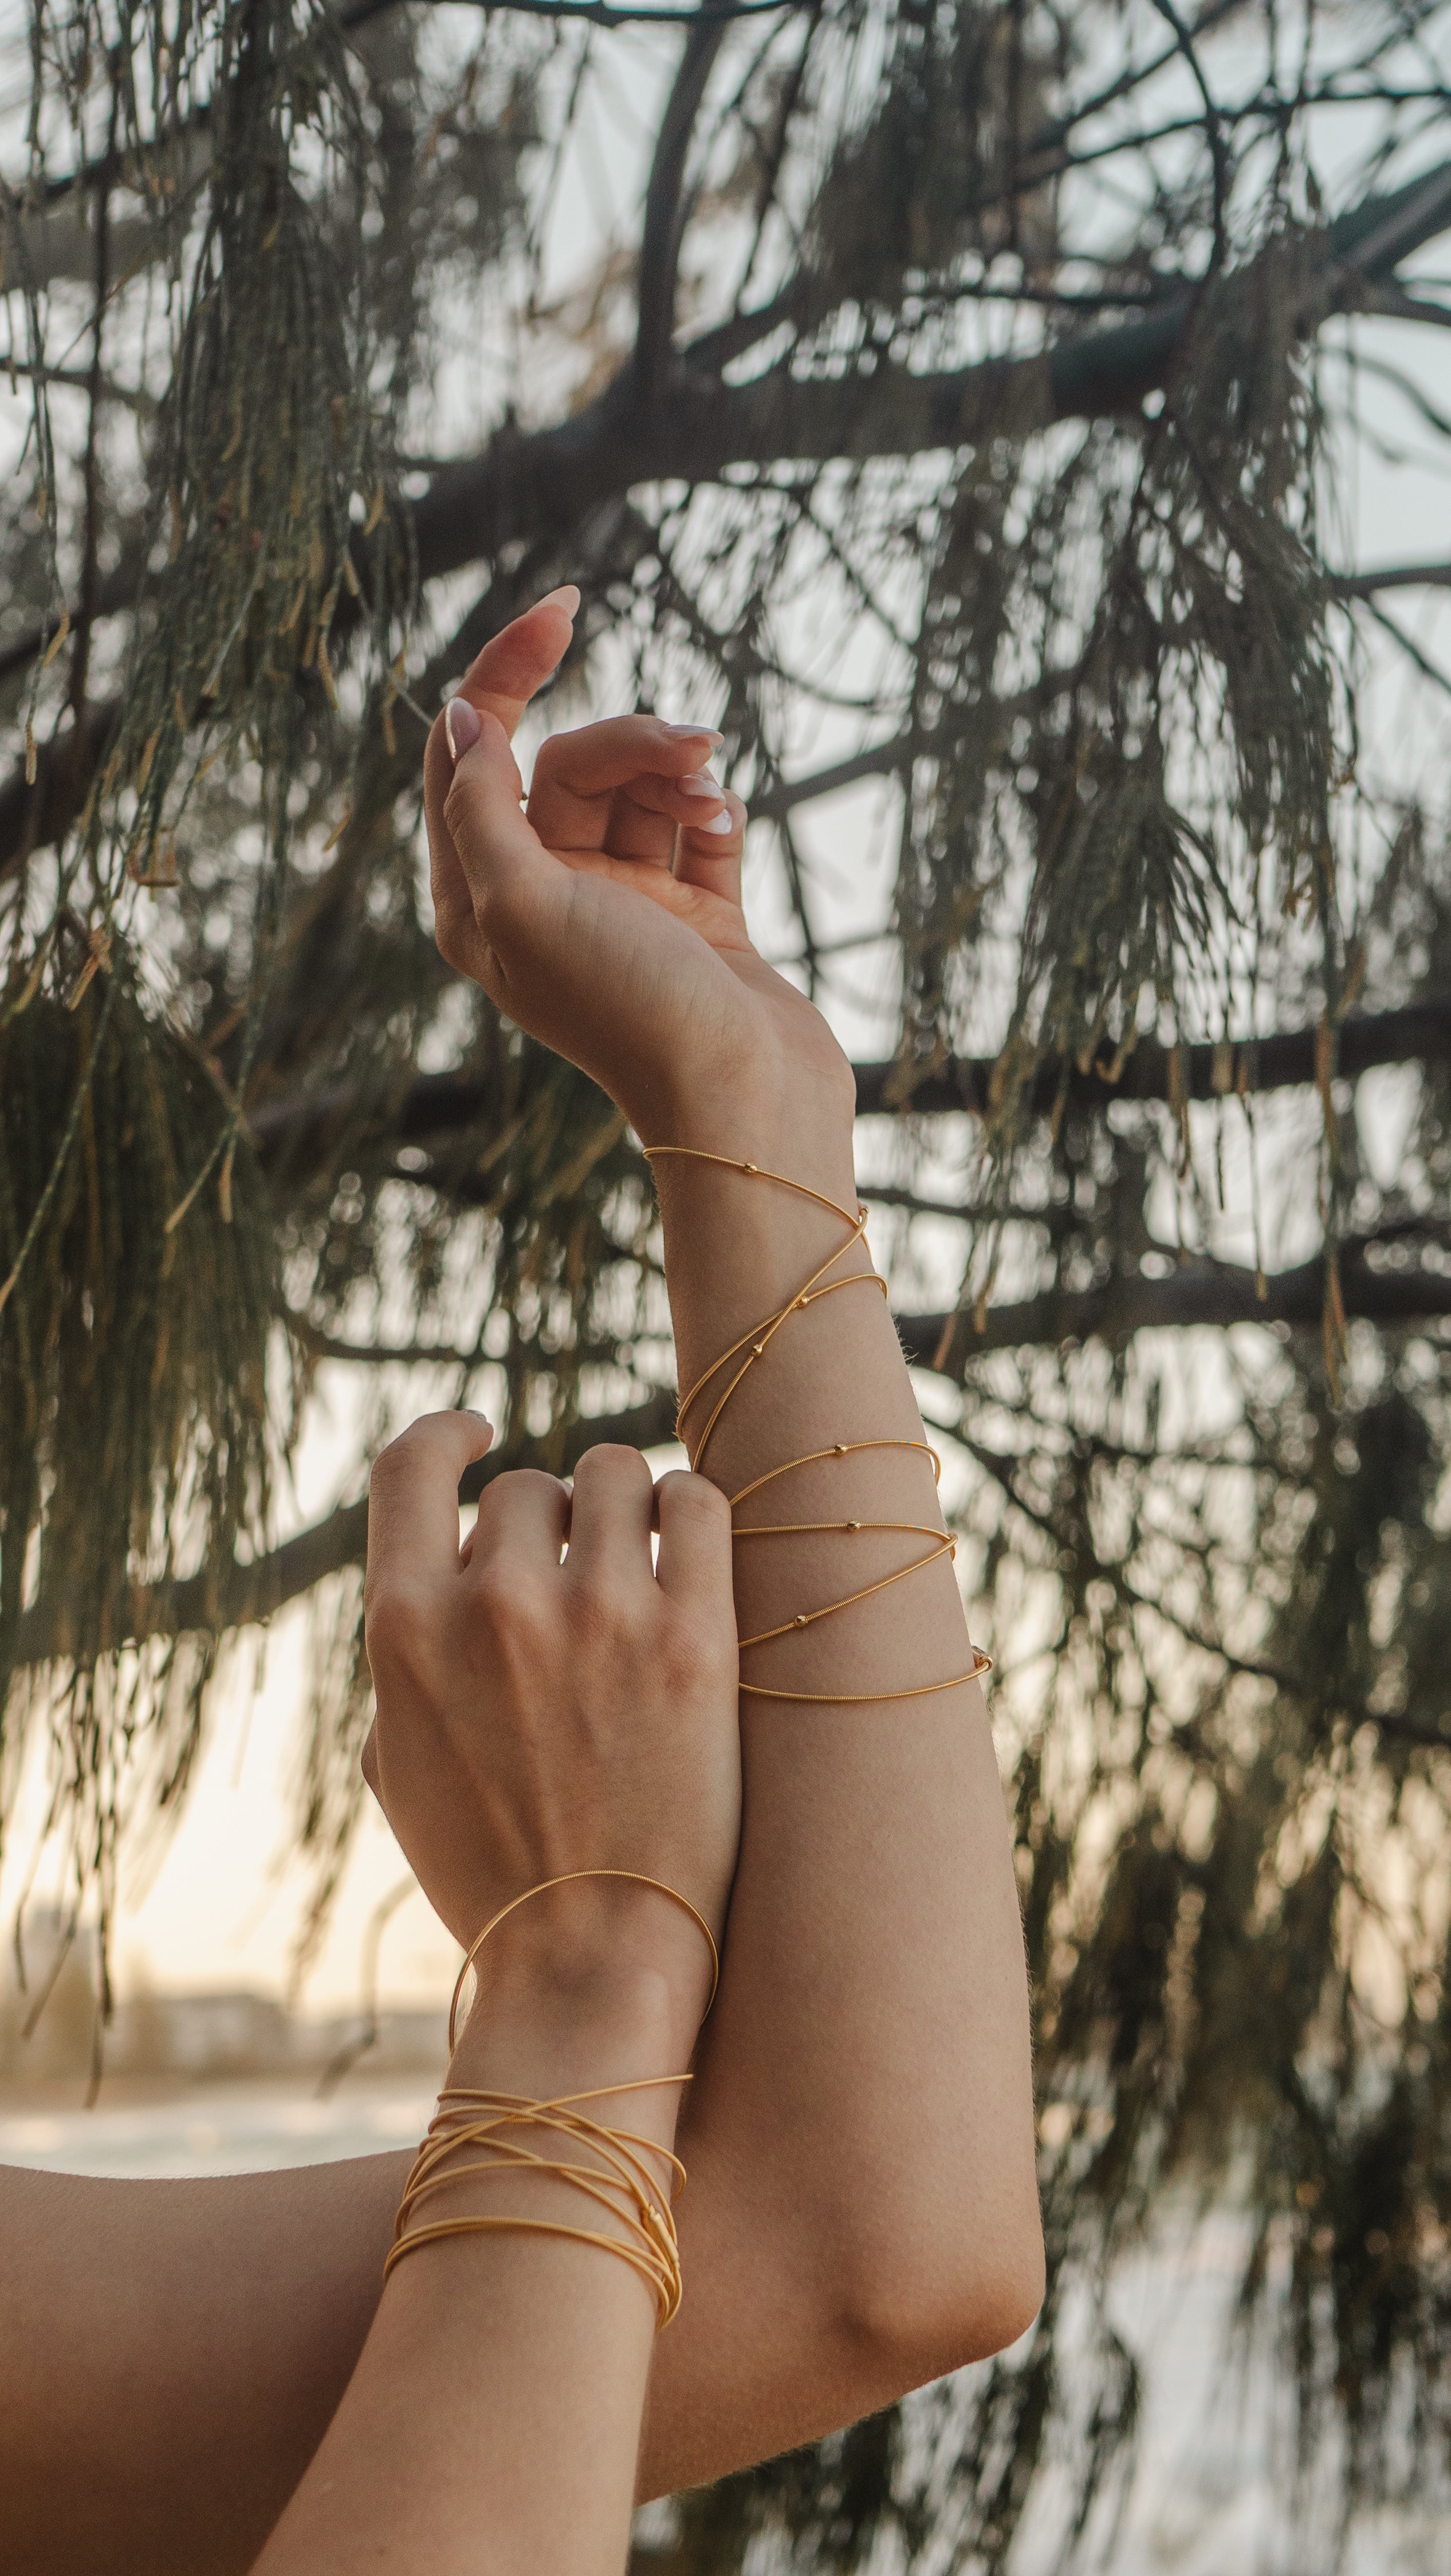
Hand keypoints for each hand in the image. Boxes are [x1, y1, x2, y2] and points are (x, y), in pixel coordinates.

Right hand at [361, 1417, 739, 2037]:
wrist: (591, 1958)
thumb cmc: (491, 1869)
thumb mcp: (398, 1758)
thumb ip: (407, 1650)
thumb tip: (445, 1558)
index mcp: (405, 1629)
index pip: (409, 1468)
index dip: (446, 1436)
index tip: (479, 1434)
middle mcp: (496, 1607)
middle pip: (530, 1486)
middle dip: (553, 1522)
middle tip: (579, 1579)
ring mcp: (599, 1616)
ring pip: (617, 1474)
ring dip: (627, 1507)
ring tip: (642, 1561)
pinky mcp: (694, 1639)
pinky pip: (700, 1501)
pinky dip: (692, 1513)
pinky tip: (690, 1553)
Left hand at [422, 591, 854, 1142]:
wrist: (747, 1101)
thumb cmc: (628, 1013)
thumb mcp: (523, 905)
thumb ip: (481, 808)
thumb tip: (461, 716)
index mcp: (478, 900)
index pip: (470, 754)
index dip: (506, 671)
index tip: (563, 605)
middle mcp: (545, 899)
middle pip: (569, 764)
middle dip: (626, 740)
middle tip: (684, 746)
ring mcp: (625, 907)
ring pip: (637, 787)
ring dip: (674, 770)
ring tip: (710, 787)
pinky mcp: (698, 917)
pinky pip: (698, 826)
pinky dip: (712, 809)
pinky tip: (724, 814)